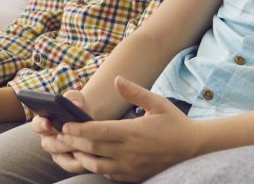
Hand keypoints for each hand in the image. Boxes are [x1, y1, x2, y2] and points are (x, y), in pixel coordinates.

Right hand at [34, 90, 89, 173]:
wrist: (89, 120)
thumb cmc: (78, 107)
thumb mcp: (77, 98)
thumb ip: (74, 98)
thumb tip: (77, 105)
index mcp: (44, 122)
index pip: (37, 124)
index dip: (41, 124)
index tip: (47, 123)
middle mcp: (48, 139)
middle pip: (49, 145)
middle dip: (61, 142)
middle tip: (72, 140)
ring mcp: (57, 153)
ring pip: (61, 158)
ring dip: (72, 154)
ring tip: (84, 148)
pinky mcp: (68, 162)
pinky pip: (72, 166)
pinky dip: (81, 163)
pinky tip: (91, 157)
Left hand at [60, 77, 201, 181]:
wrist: (194, 149)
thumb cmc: (174, 123)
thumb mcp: (158, 102)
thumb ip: (135, 92)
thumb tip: (117, 79)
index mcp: (134, 132)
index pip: (99, 132)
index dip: (79, 130)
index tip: (65, 125)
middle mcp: (130, 152)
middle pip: (93, 149)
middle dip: (73, 142)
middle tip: (59, 136)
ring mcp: (131, 166)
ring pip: (97, 166)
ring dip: (81, 157)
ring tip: (71, 148)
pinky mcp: (134, 176)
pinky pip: (109, 174)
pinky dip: (96, 167)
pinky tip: (90, 158)